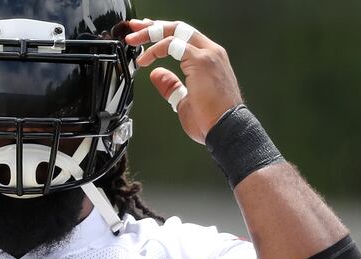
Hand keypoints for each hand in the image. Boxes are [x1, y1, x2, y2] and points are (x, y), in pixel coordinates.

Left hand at [126, 19, 241, 144]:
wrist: (226, 129)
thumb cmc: (211, 121)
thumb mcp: (185, 100)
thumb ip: (171, 85)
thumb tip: (156, 75)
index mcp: (210, 59)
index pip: (184, 37)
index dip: (162, 33)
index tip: (145, 35)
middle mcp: (211, 53)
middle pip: (179, 28)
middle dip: (153, 26)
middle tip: (134, 29)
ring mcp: (208, 55)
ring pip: (176, 31)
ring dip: (150, 34)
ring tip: (133, 41)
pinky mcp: (202, 62)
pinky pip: (173, 45)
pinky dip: (155, 49)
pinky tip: (144, 60)